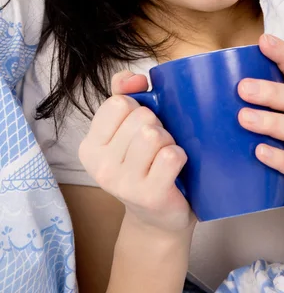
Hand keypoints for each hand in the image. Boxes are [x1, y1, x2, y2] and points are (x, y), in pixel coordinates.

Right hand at [78, 69, 195, 234]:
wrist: (158, 219)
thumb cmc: (145, 165)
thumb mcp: (126, 129)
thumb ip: (123, 94)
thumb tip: (134, 78)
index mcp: (90, 146)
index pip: (118, 102)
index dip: (137, 107)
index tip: (140, 126)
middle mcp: (100, 166)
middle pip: (140, 117)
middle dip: (157, 125)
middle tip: (156, 146)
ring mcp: (123, 183)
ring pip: (154, 134)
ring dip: (169, 140)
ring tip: (165, 155)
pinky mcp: (149, 196)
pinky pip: (171, 155)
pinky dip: (180, 156)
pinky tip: (175, 168)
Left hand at [237, 34, 283, 228]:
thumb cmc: (266, 151)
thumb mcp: (254, 124)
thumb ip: (227, 105)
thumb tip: (171, 88)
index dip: (283, 53)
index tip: (263, 39)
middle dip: (271, 90)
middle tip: (242, 88)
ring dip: (272, 120)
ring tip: (244, 118)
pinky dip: (279, 157)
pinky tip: (259, 152)